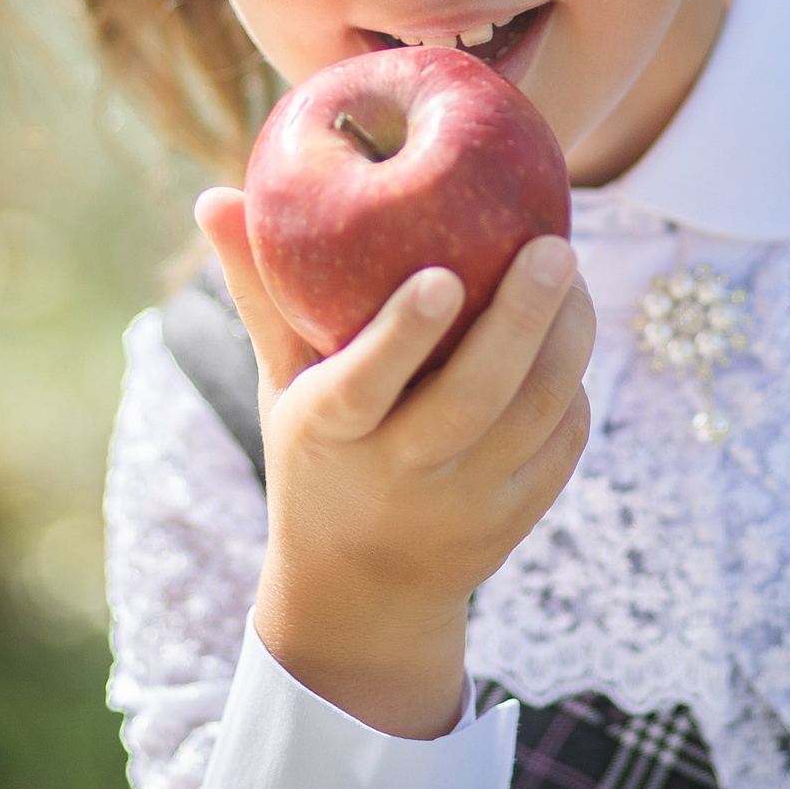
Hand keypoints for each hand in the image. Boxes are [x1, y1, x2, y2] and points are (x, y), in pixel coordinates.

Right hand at [196, 185, 592, 739]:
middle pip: (475, 397)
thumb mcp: (281, 386)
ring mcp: (467, 503)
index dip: (402, 333)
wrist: (361, 594)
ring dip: (566, 339)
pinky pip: (563, 441)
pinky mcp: (518, 516)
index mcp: (329, 434)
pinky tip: (571, 331)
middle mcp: (400, 474)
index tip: (440, 275)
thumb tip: (215, 194)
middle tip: (554, 246)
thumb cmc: (316, 455)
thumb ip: (261, 293)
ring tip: (571, 273)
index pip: (364, 384)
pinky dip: (574, 383)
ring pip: (536, 415)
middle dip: (522, 318)